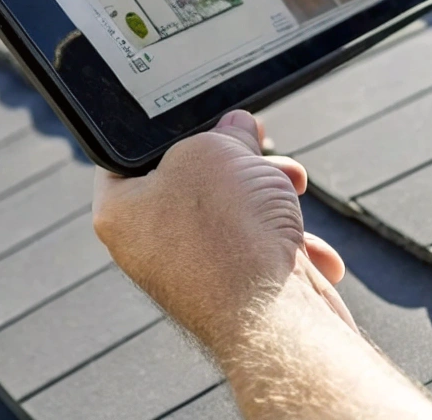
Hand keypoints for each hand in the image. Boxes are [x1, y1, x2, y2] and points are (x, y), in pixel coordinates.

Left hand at [93, 110, 352, 350]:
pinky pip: (261, 249)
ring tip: (292, 186)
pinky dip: (290, 242)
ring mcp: (194, 272)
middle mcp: (149, 245)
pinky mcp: (237, 293)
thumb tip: (237, 127)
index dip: (167, 127)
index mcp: (121, 210)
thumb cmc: (228, 233)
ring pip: (235, 211)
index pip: (129, 153)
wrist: (275, 318)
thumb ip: (221, 131)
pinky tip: (311, 252)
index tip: (201, 112)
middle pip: (193, 179)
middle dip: (237, 159)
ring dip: (272, 193)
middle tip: (257, 142)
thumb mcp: (215, 150)